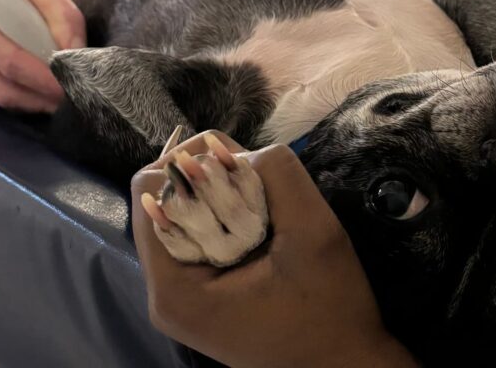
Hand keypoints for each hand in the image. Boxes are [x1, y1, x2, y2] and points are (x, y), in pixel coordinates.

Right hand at [0, 0, 84, 112]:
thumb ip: (64, 22)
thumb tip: (75, 58)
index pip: (11, 61)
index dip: (43, 79)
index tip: (71, 87)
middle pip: (5, 85)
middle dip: (43, 96)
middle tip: (75, 98)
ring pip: (3, 95)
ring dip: (36, 101)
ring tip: (66, 99)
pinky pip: (1, 91)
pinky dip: (27, 97)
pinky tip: (48, 94)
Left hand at [131, 131, 417, 367]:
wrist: (345, 367)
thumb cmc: (331, 308)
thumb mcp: (314, 231)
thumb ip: (275, 176)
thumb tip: (226, 149)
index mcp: (174, 286)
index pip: (150, 190)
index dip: (191, 161)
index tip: (240, 165)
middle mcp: (163, 294)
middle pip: (159, 202)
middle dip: (205, 180)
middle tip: (256, 184)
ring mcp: (179, 300)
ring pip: (179, 218)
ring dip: (217, 198)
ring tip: (262, 207)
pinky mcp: (198, 301)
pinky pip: (194, 240)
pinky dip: (222, 220)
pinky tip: (257, 225)